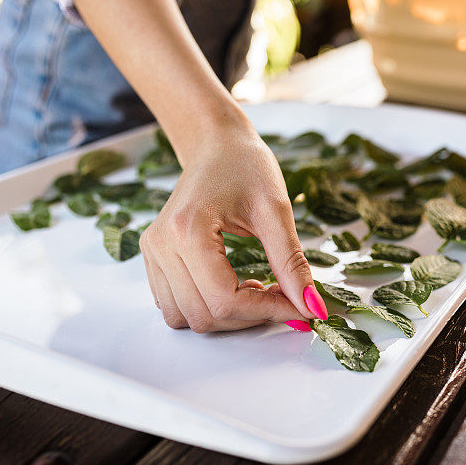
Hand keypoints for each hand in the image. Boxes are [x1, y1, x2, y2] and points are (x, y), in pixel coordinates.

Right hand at [140, 129, 327, 331]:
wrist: (216, 145)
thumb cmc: (246, 166)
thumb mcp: (276, 212)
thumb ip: (292, 265)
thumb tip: (312, 308)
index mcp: (188, 231)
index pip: (225, 299)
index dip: (267, 311)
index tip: (298, 308)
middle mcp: (161, 245)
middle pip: (205, 315)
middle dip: (249, 316)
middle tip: (281, 295)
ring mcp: (153, 253)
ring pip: (186, 318)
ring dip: (227, 317)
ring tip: (254, 289)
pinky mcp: (153, 259)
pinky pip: (175, 306)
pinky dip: (207, 308)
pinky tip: (233, 286)